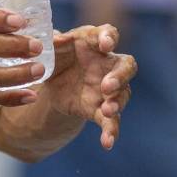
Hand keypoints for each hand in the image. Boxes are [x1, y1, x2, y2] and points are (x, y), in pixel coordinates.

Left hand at [42, 23, 135, 149]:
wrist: (52, 85)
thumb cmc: (56, 58)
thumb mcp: (50, 50)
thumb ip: (52, 43)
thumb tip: (54, 38)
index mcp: (93, 42)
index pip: (109, 34)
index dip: (110, 37)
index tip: (106, 45)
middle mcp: (106, 64)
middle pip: (126, 66)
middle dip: (120, 76)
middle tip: (107, 85)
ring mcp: (107, 88)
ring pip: (123, 94)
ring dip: (117, 103)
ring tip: (108, 110)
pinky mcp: (101, 109)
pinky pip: (111, 121)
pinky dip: (111, 132)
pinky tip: (107, 143)